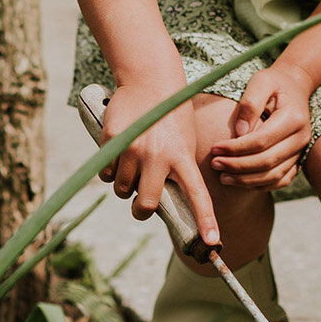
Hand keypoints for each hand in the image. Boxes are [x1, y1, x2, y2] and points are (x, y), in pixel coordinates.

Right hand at [98, 83, 219, 244]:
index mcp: (183, 156)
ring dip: (125, 185)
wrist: (150, 78)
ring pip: (123, 190)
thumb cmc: (171, 114)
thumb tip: (165, 198)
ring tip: (134, 162)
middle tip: (142, 203)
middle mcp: (159, 156)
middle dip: (142, 209)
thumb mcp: (184, 139)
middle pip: (147, 204)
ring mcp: (134, 150)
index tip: (213, 243)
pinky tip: (120, 152)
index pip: (197, 194)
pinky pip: (107, 172)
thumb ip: (177, 168)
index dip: (205, 220)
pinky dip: (111, 170)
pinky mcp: (113, 141)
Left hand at [209, 63, 314, 190]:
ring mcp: (301, 151)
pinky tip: (240, 181)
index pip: (262, 141)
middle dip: (238, 166)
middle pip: (268, 162)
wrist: (294, 87)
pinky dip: (260, 185)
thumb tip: (238, 133)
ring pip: (274, 176)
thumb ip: (249, 104)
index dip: (236, 148)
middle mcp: (301, 138)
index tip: (214, 148)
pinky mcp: (296, 160)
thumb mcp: (261, 81)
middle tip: (215, 164)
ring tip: (223, 176)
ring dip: (246, 180)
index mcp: (293, 118)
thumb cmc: (274, 83)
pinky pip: (280, 180)